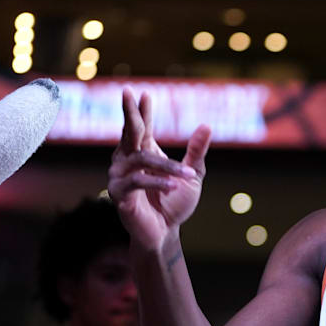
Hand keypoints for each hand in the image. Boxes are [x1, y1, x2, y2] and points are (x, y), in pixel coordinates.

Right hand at [108, 87, 210, 251]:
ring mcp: (120, 175)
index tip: (144, 92)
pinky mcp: (118, 194)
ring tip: (187, 174)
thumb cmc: (175, 203)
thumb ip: (196, 153)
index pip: (142, 126)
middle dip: (130, 112)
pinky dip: (156, 182)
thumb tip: (206, 126)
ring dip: (166, 166)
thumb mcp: (193, 175)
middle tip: (127, 92)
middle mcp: (128, 160)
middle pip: (129, 131)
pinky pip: (136, 181)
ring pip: (141, 159)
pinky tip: (172, 185)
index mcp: (144, 152)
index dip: (142, 110)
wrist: (166, 233)